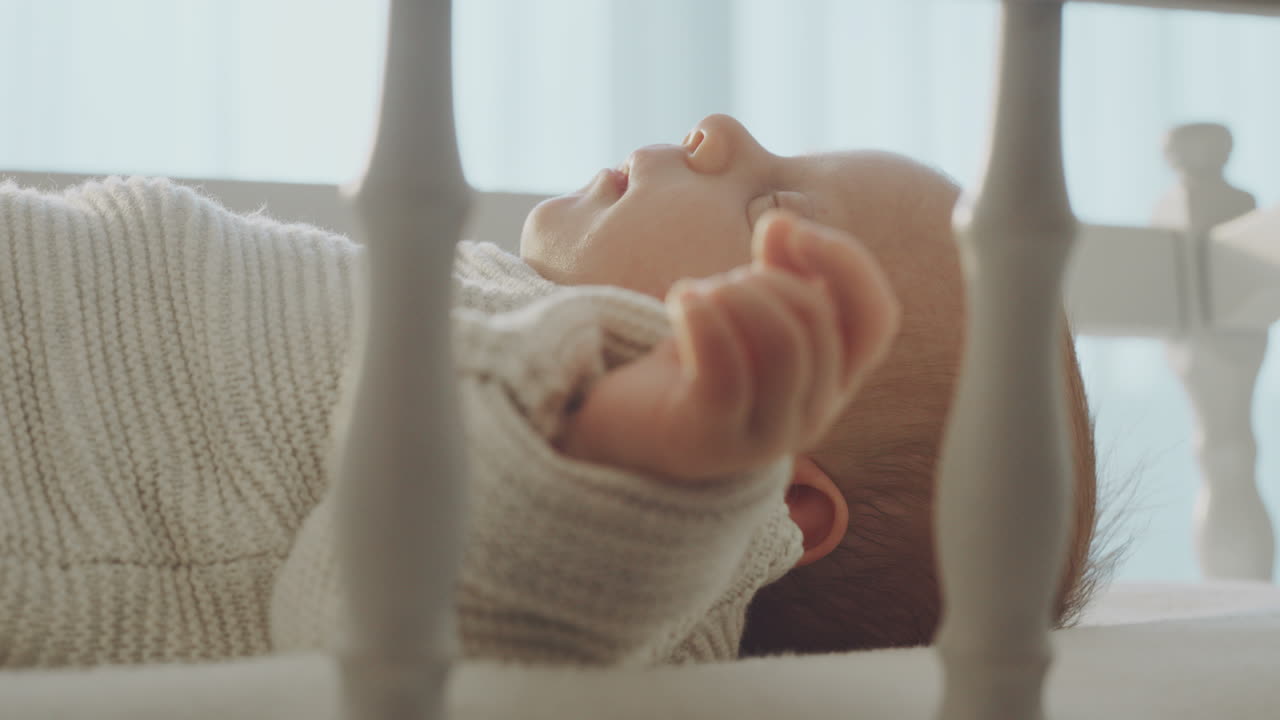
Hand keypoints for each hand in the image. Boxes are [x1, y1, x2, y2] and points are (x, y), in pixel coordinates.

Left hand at [554, 210, 900, 481]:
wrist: (627, 427)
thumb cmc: (696, 363)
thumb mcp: (746, 309)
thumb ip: (778, 269)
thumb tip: (784, 223)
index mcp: (835, 379)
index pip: (875, 318)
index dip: (846, 263)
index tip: (789, 228)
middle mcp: (814, 414)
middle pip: (819, 322)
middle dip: (765, 280)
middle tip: (718, 285)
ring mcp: (768, 436)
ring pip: (784, 345)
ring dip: (735, 297)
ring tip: (695, 294)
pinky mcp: (714, 440)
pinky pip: (727, 371)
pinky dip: (702, 318)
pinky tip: (679, 299)